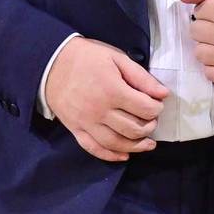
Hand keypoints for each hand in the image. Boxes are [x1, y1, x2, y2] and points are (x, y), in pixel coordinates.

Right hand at [44, 37, 168, 161]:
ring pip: (117, 143)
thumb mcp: (116, 58)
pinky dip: (111, 156)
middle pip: (134, 129)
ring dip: (136, 146)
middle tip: (151, 120)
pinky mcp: (75, 129)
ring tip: (147, 143)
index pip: (145, 109)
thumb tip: (163, 94)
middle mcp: (100, 111)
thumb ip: (141, 77)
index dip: (157, 109)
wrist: (50, 63)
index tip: (157, 104)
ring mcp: (87, 122)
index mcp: (113, 90)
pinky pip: (94, 148)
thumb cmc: (86, 57)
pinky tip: (124, 155)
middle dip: (149, 127)